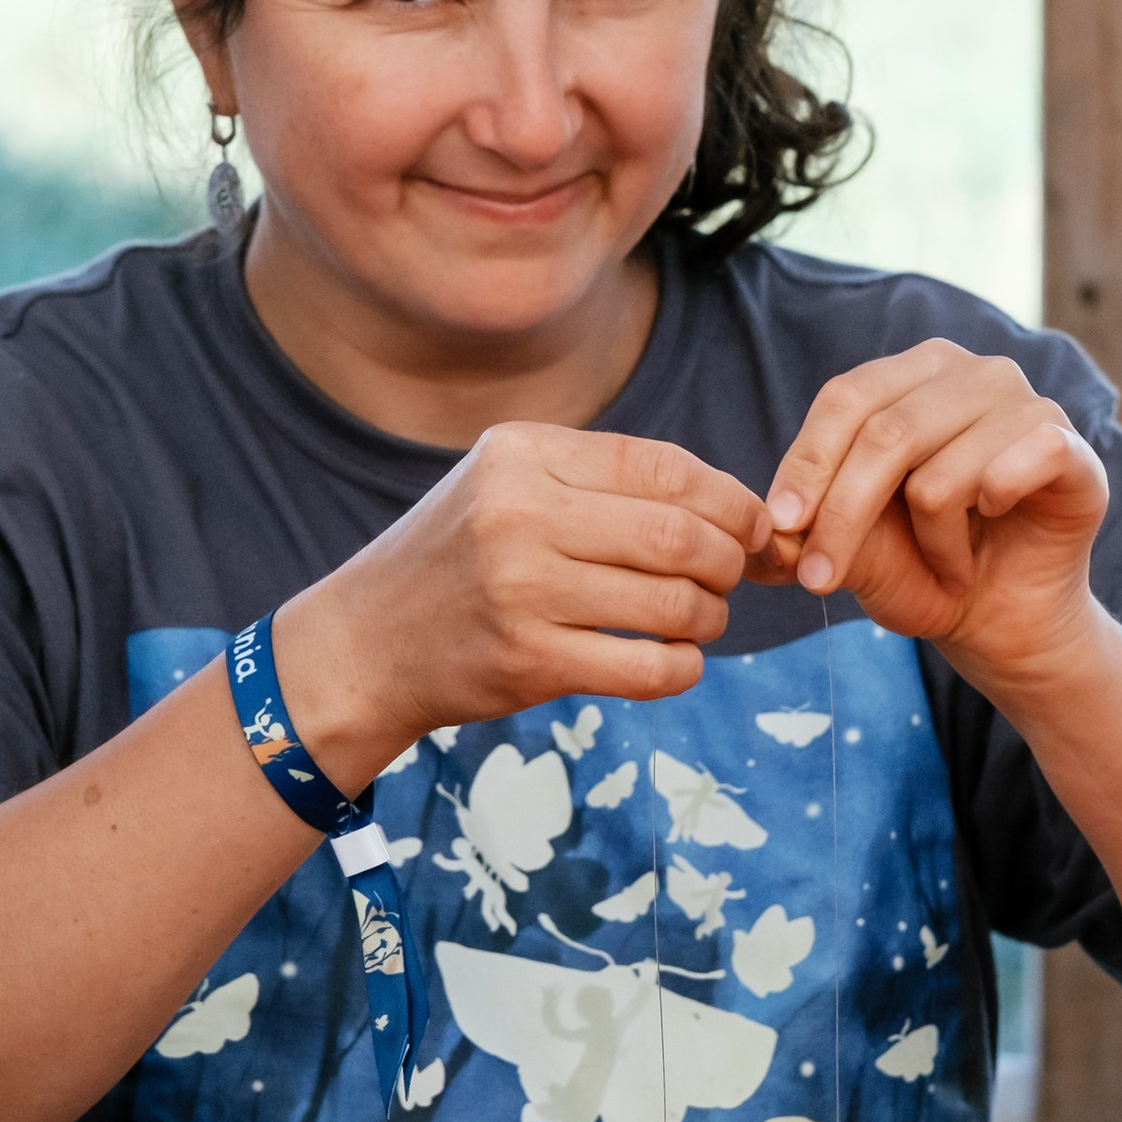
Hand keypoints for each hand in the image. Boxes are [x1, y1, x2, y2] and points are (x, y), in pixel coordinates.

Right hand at [276, 423, 766, 788]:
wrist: (367, 642)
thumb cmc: (459, 558)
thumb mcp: (508, 483)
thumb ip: (601, 481)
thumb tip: (734, 505)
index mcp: (523, 454)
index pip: (665, 467)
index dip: (731, 499)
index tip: (754, 526)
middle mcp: (520, 513)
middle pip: (680, 535)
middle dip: (731, 559)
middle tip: (733, 576)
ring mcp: (522, 590)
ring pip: (674, 603)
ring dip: (710, 616)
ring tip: (701, 618)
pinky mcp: (528, 662)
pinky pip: (648, 668)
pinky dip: (682, 667)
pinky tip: (674, 660)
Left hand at [756, 342, 1109, 697]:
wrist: (998, 620)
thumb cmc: (919, 568)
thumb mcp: (846, 547)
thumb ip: (798, 530)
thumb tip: (754, 537)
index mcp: (913, 374)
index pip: (846, 398)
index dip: (807, 464)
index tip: (781, 525)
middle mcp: (973, 373)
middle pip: (886, 434)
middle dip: (844, 518)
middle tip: (821, 580)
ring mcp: (1029, 404)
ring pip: (940, 477)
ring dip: (930, 544)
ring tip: (946, 561)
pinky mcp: (1073, 449)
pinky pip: (1012, 474)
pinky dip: (986, 523)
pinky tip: (994, 527)